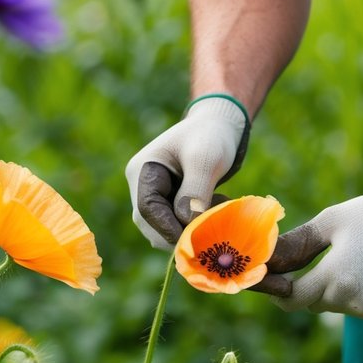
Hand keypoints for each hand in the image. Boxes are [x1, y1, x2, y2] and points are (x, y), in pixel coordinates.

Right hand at [125, 97, 249, 248]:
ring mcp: (155, 194)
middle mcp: (142, 184)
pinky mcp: (169, 200)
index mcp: (142, 171)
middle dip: (179, 231)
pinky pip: (176, 222)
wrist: (220, 124)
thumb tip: (186, 222)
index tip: (192, 238)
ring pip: (164, 227)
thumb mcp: (205, 159)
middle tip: (210, 225)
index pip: (146, 210)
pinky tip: (214, 206)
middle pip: (151, 224)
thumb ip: (195, 190)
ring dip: (189, 227)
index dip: (166, 228)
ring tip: (216, 207)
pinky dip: (195, 222)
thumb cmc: (211, 135)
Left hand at [262, 183, 362, 318]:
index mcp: (335, 276)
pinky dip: (344, 293)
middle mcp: (349, 298)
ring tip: (343, 260)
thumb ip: (296, 243)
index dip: (279, 291)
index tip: (275, 278)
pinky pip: (346, 306)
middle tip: (309, 261)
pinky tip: (359, 269)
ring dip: (326, 290)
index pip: (293, 299)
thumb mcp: (331, 221)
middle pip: (309, 303)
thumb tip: (269, 258)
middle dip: (304, 286)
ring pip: (328, 305)